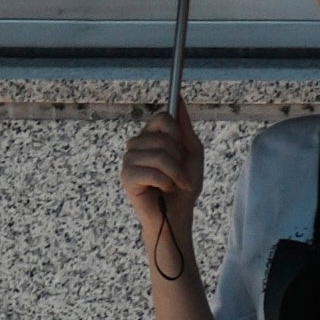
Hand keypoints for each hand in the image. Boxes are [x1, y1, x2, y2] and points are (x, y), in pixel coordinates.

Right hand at [120, 104, 205, 283]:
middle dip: (179, 157)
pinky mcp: (126, 178)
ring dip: (176, 173)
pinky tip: (165, 190)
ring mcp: (128, 162)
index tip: (181, 150)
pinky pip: (153, 172)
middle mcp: (135, 146)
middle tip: (179, 173)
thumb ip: (185, 130)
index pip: (162, 117)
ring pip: (160, 155)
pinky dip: (167, 183)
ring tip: (176, 184)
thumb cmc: (183, 187)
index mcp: (149, 138)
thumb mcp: (192, 155)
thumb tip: (180, 103)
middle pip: (163, 136)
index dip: (177, 132)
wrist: (176, 216)